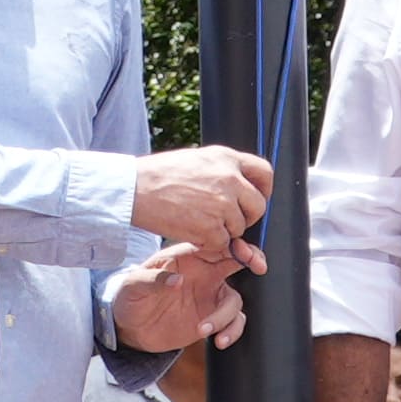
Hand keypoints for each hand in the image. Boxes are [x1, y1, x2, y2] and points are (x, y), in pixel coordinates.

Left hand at [109, 236, 256, 355]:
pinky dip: (232, 331)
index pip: (215, 243)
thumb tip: (176, 280)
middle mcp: (204, 272)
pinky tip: (219, 341)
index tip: (243, 251)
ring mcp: (210, 296)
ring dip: (227, 316)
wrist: (130, 327)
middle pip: (237, 261)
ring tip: (205, 330)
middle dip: (253, 259)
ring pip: (235, 299)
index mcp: (187, 256)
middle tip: (259, 267)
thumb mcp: (132, 285)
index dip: (233, 243)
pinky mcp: (212, 317)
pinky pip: (234, 321)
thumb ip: (152, 280)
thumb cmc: (130, 297)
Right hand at [127, 147, 272, 249]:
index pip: (264, 172)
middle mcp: (230, 179)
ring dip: (223, 230)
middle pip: (258, 206)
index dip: (263, 189)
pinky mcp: (212, 228)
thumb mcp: (197, 159)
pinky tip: (191, 231)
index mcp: (227, 158)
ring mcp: (223, 204)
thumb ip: (222, 170)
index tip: (256, 198)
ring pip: (239, 227)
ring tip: (197, 221)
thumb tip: (241, 185)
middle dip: (246, 217)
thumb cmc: (159, 175)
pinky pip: (222, 243)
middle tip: (226, 220)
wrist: (135, 189)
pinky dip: (209, 243)